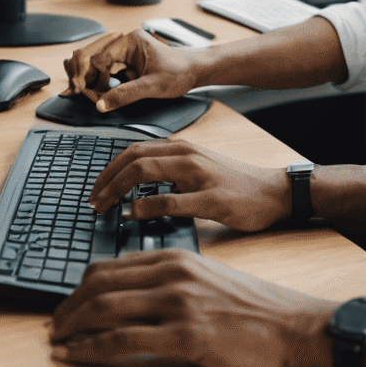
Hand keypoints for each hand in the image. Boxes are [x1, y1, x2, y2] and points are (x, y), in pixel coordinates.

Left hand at [48, 249, 332, 366]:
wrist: (291, 324)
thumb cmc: (253, 308)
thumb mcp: (207, 279)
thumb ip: (171, 280)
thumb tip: (133, 294)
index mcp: (176, 257)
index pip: (111, 265)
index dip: (80, 286)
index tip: (66, 303)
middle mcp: (172, 274)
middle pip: (100, 284)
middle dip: (69, 306)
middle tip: (54, 324)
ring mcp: (178, 303)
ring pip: (106, 309)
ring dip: (73, 327)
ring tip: (58, 341)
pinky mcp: (185, 335)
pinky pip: (124, 341)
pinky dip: (92, 349)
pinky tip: (77, 356)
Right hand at [64, 28, 202, 110]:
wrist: (196, 69)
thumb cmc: (180, 72)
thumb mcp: (152, 86)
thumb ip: (125, 95)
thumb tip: (100, 104)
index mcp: (130, 42)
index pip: (97, 56)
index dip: (86, 75)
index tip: (81, 92)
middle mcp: (125, 42)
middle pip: (91, 55)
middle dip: (82, 74)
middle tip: (75, 92)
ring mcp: (125, 51)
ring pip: (96, 62)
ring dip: (89, 78)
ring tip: (85, 94)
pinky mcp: (127, 60)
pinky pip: (106, 68)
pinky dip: (98, 80)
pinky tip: (93, 91)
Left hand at [90, 138, 290, 232]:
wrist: (273, 191)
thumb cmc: (234, 185)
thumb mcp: (199, 171)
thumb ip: (169, 175)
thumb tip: (134, 191)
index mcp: (183, 149)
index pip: (134, 151)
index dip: (109, 169)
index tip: (95, 190)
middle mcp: (188, 156)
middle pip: (133, 158)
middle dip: (105, 179)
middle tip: (92, 202)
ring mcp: (200, 176)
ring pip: (145, 172)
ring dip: (116, 190)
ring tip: (103, 208)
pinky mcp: (211, 199)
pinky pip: (170, 201)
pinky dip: (145, 208)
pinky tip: (132, 216)